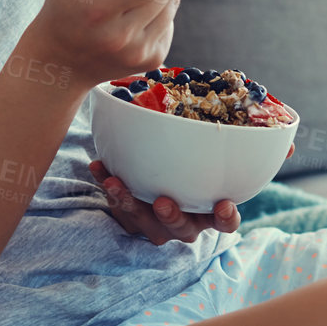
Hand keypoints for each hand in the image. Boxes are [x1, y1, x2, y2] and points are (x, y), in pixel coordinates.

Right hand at [26, 0, 179, 89]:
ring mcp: (141, 52)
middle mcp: (124, 36)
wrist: (60, 64)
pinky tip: (131, 21)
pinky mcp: (153, 60)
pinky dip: (156, 15)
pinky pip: (169, 23)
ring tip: (128, 1)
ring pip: (172, 5)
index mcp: (100, 10)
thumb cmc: (64, 12)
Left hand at [89, 159, 240, 242]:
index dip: (227, 217)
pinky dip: (108, 188)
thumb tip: (226, 98)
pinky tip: (99, 168)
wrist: (159, 182)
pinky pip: (118, 209)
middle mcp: (187, 223)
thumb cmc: (191, 168)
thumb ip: (207, 145)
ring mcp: (158, 227)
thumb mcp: (202, 159)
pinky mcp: (133, 223)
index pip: (225, 221)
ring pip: (146, 223)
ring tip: (115, 184)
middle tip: (162, 202)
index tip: (224, 204)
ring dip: (130, 203)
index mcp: (209, 212)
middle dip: (172, 216)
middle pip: (182, 227)